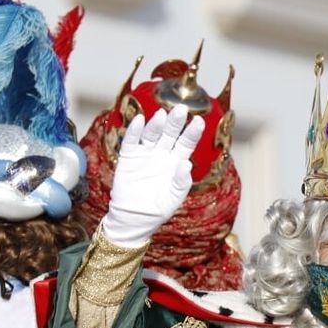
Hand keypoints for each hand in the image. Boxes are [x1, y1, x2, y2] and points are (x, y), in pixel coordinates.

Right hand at [100, 105, 205, 247]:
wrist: (133, 219)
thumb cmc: (156, 210)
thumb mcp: (173, 199)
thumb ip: (181, 182)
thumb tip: (186, 164)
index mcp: (176, 162)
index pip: (186, 143)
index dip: (192, 132)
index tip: (199, 120)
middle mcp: (161, 154)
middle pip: (170, 134)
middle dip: (175, 122)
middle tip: (181, 108)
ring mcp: (145, 154)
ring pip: (151, 134)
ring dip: (156, 124)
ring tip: (162, 115)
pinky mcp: (128, 157)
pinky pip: (131, 141)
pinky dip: (135, 131)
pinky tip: (140, 120)